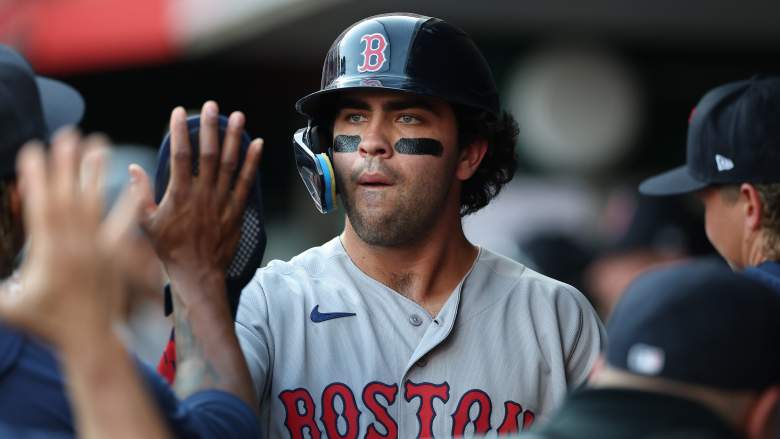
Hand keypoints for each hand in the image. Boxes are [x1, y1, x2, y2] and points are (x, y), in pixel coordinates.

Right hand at [0, 130, 142, 348]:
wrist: (89, 340)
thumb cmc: (46, 325)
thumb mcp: (8, 305)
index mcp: (47, 253)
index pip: (41, 205)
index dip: (37, 177)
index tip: (33, 151)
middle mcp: (75, 245)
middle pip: (68, 195)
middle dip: (65, 163)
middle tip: (66, 133)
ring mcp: (98, 247)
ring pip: (96, 201)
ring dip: (95, 171)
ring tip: (98, 142)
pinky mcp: (117, 253)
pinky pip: (127, 222)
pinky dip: (132, 199)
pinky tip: (138, 178)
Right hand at [130, 102, 262, 296]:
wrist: (197, 274)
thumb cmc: (170, 250)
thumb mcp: (146, 223)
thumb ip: (140, 194)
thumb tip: (132, 168)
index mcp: (179, 195)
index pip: (180, 156)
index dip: (180, 132)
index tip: (179, 113)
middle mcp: (203, 194)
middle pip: (208, 154)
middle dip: (209, 127)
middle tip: (211, 106)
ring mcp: (222, 202)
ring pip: (229, 164)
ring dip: (234, 138)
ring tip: (237, 116)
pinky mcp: (236, 210)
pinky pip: (246, 182)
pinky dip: (252, 162)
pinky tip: (258, 144)